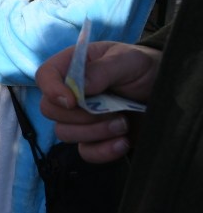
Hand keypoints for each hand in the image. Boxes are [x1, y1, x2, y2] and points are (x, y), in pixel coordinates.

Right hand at [35, 41, 161, 162]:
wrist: (167, 91)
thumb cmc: (143, 67)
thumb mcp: (128, 60)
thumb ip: (103, 69)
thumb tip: (79, 87)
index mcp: (73, 66)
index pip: (45, 75)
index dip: (51, 89)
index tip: (72, 101)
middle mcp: (71, 92)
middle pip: (50, 110)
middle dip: (80, 115)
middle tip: (111, 111)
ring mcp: (81, 118)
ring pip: (64, 133)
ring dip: (95, 132)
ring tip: (123, 123)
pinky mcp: (95, 139)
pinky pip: (86, 153)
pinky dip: (104, 151)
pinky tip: (123, 142)